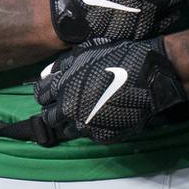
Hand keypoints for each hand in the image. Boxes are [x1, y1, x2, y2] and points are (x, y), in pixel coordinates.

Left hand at [34, 37, 186, 143]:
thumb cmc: (117, 57)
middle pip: (49, 117)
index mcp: (62, 86)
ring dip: (70, 122)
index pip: (40, 96)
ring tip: (83, 111)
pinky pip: (88, 135)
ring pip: (67, 130)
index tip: (51, 92)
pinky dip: (90, 127)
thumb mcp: (85, 52)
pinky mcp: (102, 136)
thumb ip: (61, 66)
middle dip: (53, 110)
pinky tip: (99, 116)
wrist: (148, 75)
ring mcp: (86, 125)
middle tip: (65, 104)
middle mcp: (69, 108)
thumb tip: (46, 75)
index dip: (45, 93)